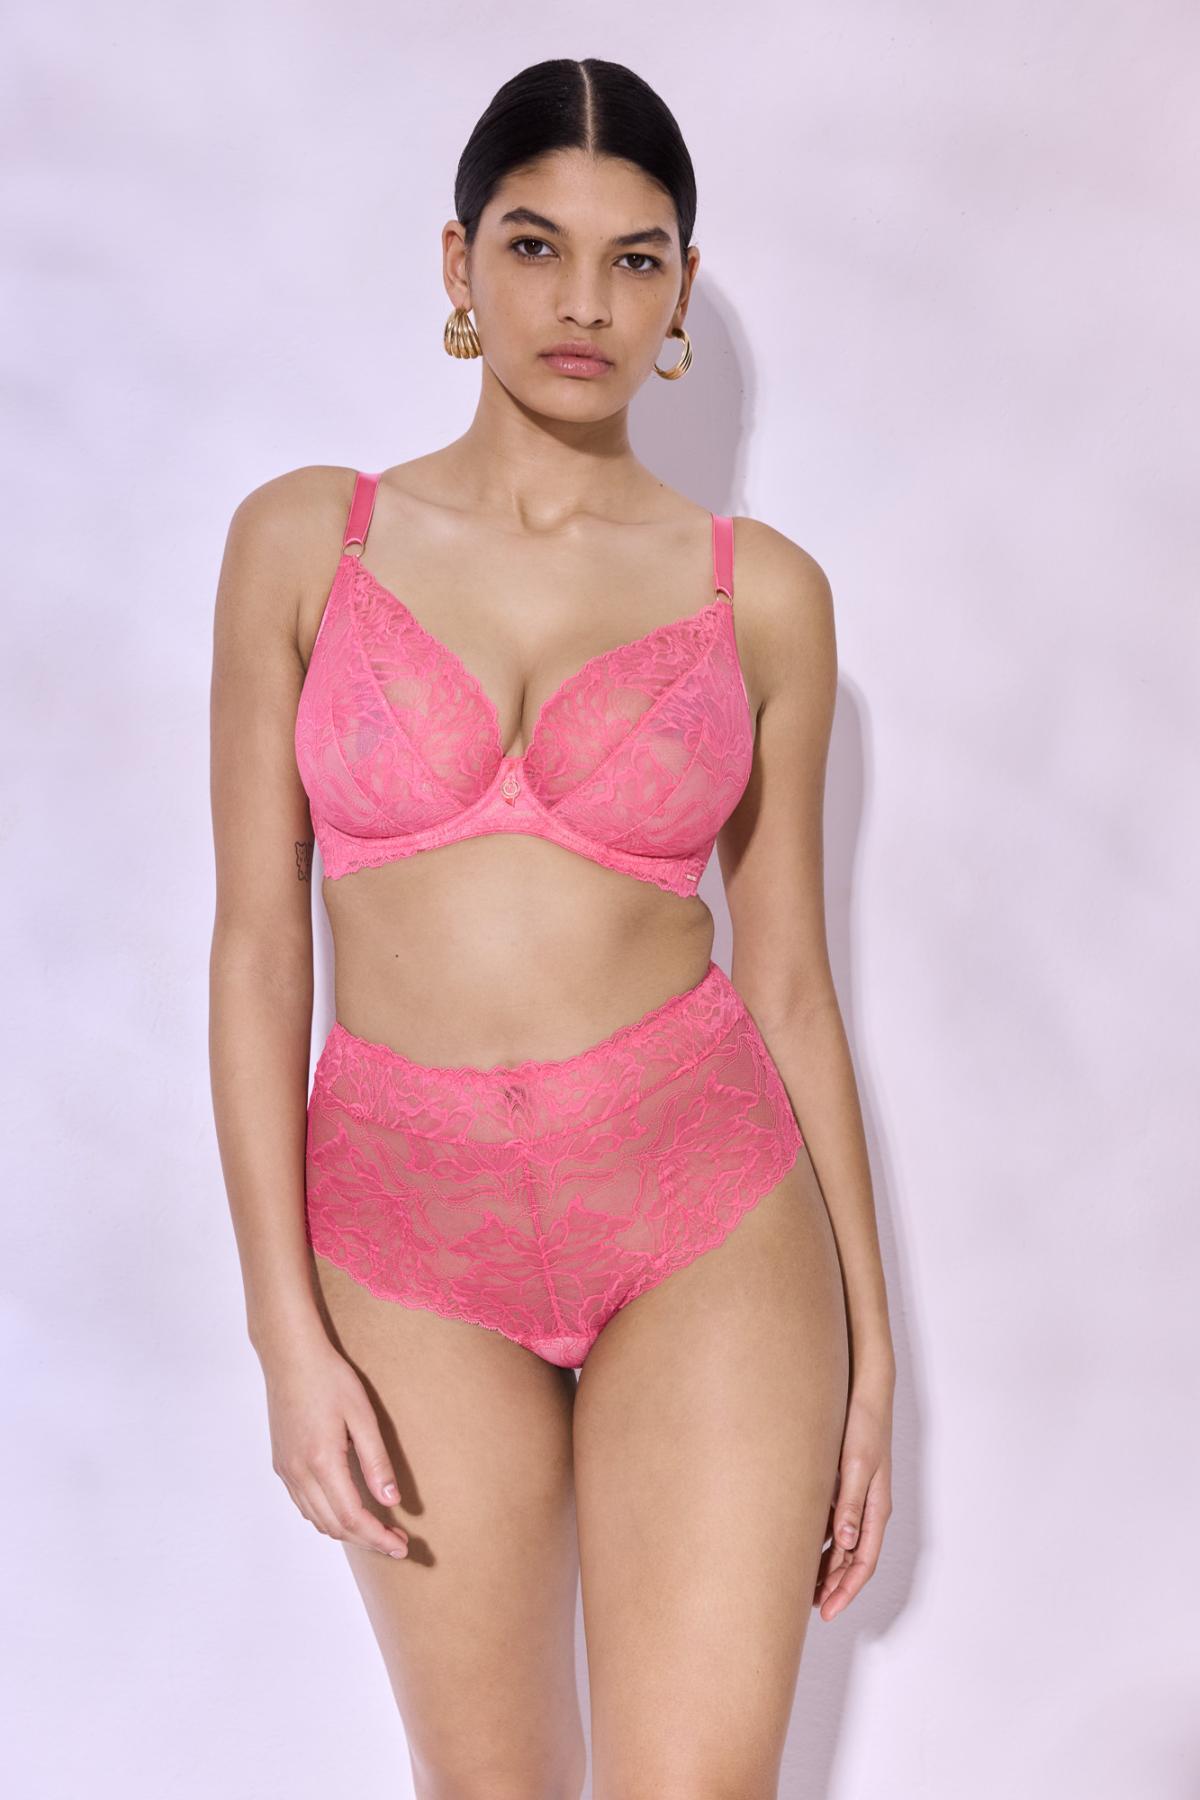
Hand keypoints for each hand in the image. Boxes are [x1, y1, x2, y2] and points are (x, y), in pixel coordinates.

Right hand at [261, 1336, 410, 1559]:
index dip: (378, 1537)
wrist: (290, 1357)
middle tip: (396, 1542)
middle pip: (334, 1526)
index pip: (353, 1517)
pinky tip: (347, 1510)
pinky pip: (304, 1505)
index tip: (401, 1546)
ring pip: (317, 1520)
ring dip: (347, 1532)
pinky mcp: (282, 1464)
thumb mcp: (362, 1415)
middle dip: (367, 1540)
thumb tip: (392, 1499)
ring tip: (377, 1529)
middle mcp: (299, 1473)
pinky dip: (327, 1517)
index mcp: (322, 1462)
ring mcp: (286, 1470)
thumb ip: (376, 1460)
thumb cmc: (329, 1379)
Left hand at [815, 1372, 892, 1618]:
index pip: (863, 1562)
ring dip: (828, 1567)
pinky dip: (823, 1542)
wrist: (865, 1391)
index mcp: (876, 1507)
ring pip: (844, 1544)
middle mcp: (869, 1507)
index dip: (846, 1590)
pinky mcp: (845, 1484)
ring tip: (803, 1587)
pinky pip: (836, 1523)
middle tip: (810, 1609)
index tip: (827, 1611)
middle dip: (835, 1587)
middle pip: (854, 1559)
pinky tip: (803, 1547)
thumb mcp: (854, 1464)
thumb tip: (846, 1542)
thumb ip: (849, 1503)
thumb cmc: (863, 1425)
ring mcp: (857, 1496)